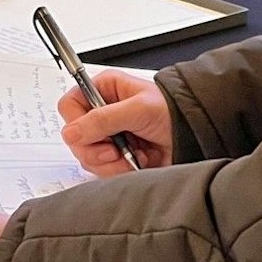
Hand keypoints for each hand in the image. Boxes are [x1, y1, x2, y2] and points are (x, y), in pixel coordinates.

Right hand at [58, 69, 173, 175]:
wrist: (192, 136)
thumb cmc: (172, 112)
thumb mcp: (138, 109)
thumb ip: (103, 120)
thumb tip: (72, 132)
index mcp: (102, 90)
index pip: (69, 106)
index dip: (77, 123)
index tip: (97, 134)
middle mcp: (100, 112)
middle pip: (75, 136)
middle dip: (96, 149)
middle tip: (116, 150)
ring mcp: (106, 136)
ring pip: (86, 156)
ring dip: (109, 162)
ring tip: (132, 155)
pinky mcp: (114, 155)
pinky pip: (101, 169)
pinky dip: (117, 170)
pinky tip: (135, 162)